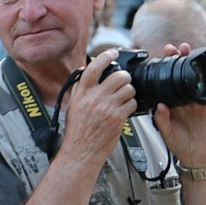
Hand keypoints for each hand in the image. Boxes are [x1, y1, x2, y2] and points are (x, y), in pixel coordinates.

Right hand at [61, 48, 137, 168]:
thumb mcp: (73, 105)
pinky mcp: (117, 117)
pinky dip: (132, 105)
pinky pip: (132, 103)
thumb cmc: (78, 131)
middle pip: (118, 76)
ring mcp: (106, 107)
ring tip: (125, 98)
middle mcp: (94, 98)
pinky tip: (126, 110)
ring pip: (128, 89)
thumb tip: (83, 69)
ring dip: (130, 92)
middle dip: (125, 78)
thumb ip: (79, 87)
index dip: (105, 56)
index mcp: (82, 93)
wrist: (81, 152)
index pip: (93, 67)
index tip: (113, 52)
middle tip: (124, 82)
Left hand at [152, 43, 205, 165]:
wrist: (198, 156)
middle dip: (177, 59)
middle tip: (173, 48)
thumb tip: (159, 106)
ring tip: (187, 50)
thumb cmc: (180, 145)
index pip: (165, 82)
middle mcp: (182, 99)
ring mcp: (195, 100)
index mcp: (170, 103)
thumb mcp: (166, 133)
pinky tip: (203, 68)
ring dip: (192, 63)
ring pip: (193, 77)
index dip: (162, 70)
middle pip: (180, 74)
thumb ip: (162, 120)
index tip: (157, 58)